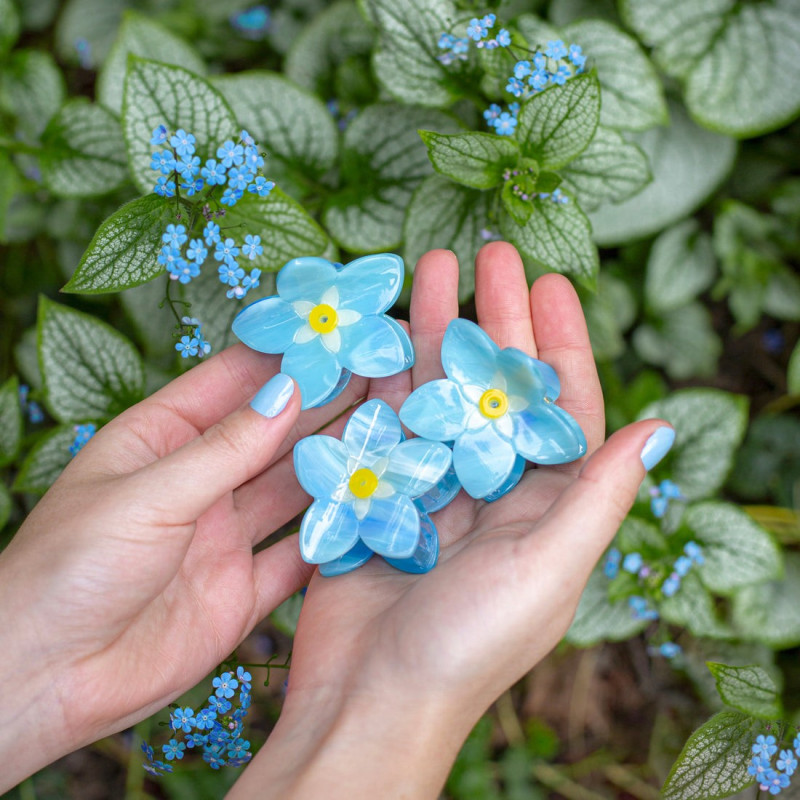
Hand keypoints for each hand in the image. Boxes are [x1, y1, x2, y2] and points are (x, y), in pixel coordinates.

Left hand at [0, 343, 370, 789]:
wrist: (46, 682)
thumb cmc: (70, 569)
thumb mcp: (148, 494)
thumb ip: (225, 449)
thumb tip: (288, 392)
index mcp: (161, 440)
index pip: (232, 383)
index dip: (284, 357)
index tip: (337, 332)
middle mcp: (199, 482)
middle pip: (273, 434)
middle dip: (326, 403)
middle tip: (384, 372)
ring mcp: (224, 537)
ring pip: (294, 490)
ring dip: (339, 462)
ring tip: (394, 428)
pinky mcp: (243, 590)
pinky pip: (300, 555)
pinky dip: (335, 535)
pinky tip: (376, 508)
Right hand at [230, 243, 671, 798]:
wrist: (369, 700)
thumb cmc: (468, 645)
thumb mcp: (546, 570)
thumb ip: (596, 497)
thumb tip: (655, 428)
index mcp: (544, 505)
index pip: (559, 406)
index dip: (558, 342)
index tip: (549, 281)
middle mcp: (491, 489)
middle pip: (496, 385)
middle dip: (495, 317)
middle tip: (486, 251)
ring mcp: (431, 487)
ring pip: (438, 393)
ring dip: (435, 333)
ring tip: (425, 270)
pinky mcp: (376, 494)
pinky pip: (383, 423)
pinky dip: (382, 379)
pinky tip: (378, 333)